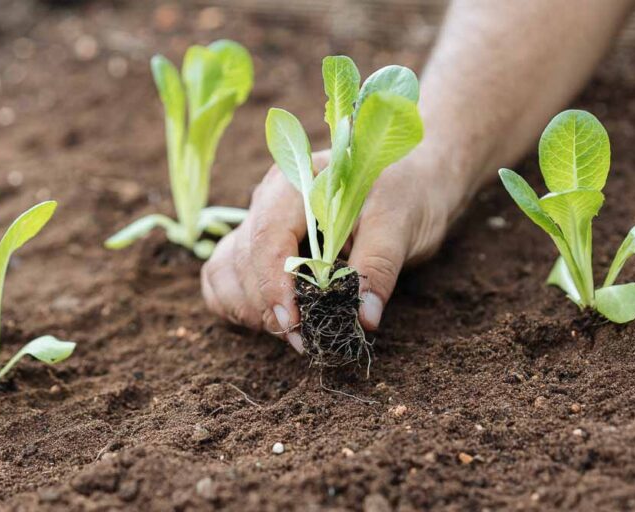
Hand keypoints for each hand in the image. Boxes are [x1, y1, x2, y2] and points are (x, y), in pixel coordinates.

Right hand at [201, 146, 464, 351]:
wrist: (410, 182)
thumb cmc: (406, 194)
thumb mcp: (400, 225)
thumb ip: (378, 267)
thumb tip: (363, 319)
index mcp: (297, 183)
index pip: (267, 236)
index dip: (274, 285)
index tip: (293, 324)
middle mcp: (268, 199)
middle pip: (245, 260)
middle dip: (268, 307)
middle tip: (306, 340)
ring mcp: (259, 221)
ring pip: (227, 270)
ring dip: (250, 308)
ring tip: (294, 332)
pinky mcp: (259, 244)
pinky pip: (224, 275)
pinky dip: (236, 302)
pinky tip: (270, 318)